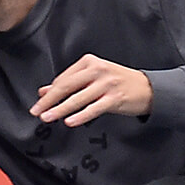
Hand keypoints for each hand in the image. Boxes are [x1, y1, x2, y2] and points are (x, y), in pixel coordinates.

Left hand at [30, 54, 151, 126]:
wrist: (148, 88)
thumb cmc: (119, 82)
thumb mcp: (93, 78)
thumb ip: (69, 83)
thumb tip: (44, 91)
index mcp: (90, 62)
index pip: (64, 78)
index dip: (49, 92)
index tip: (38, 103)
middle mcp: (97, 71)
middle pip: (67, 86)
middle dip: (49, 101)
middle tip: (36, 111)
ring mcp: (107, 84)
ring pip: (77, 98)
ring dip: (60, 109)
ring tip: (47, 117)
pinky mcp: (115, 98)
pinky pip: (93, 108)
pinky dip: (80, 116)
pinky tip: (69, 121)